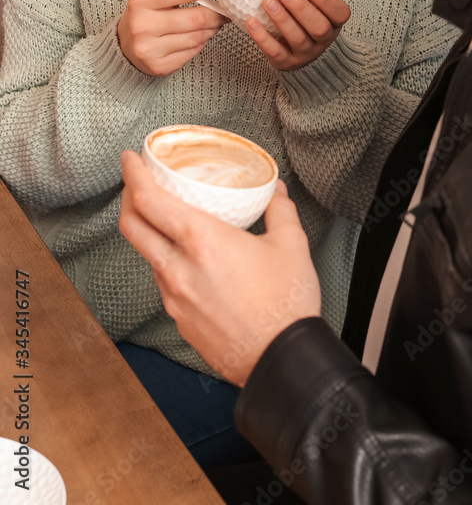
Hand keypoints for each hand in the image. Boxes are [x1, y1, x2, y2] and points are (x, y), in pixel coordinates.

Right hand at [117, 0, 227, 75]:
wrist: (125, 45)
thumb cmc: (145, 10)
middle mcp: (142, 25)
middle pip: (196, 18)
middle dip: (216, 13)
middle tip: (223, 9)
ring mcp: (150, 49)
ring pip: (198, 37)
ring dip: (212, 28)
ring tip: (214, 21)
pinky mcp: (160, 66)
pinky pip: (193, 52)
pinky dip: (202, 42)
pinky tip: (200, 35)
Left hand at [119, 151, 320, 385]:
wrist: (282, 363)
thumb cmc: (286, 305)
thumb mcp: (291, 244)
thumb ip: (279, 210)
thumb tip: (276, 191)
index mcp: (201, 240)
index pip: (148, 200)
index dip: (132, 175)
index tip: (130, 159)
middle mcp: (179, 268)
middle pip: (132, 226)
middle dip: (128, 199)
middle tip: (137, 184)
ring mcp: (175, 298)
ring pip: (148, 256)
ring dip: (150, 234)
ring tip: (169, 223)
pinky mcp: (180, 320)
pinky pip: (165, 283)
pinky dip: (168, 263)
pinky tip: (189, 262)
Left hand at [247, 0, 350, 70]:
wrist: (302, 51)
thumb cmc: (313, 17)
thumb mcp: (325, 0)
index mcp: (335, 22)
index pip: (339, 13)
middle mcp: (323, 40)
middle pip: (318, 27)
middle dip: (299, 7)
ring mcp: (305, 53)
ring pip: (297, 39)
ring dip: (282, 19)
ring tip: (267, 1)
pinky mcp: (286, 62)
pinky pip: (275, 53)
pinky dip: (263, 38)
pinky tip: (252, 22)